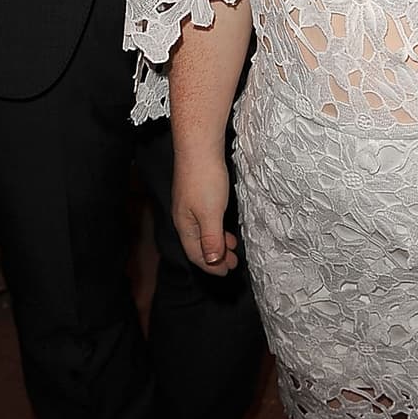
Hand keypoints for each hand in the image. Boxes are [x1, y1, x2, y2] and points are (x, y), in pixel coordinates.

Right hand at [172, 153, 238, 274]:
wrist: (199, 146)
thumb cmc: (204, 179)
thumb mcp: (211, 213)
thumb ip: (211, 238)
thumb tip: (211, 262)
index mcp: (185, 226)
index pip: (196, 254)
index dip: (211, 266)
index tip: (227, 272)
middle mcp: (184, 217)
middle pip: (198, 244)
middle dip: (215, 256)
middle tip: (233, 262)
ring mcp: (189, 205)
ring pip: (203, 231)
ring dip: (217, 241)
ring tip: (232, 246)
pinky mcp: (196, 193)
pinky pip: (206, 219)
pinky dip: (216, 227)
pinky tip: (224, 223)